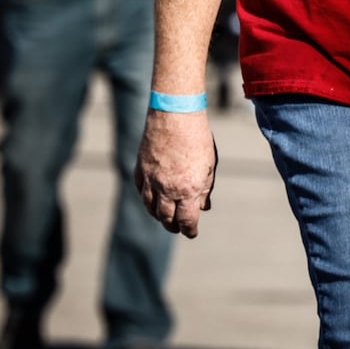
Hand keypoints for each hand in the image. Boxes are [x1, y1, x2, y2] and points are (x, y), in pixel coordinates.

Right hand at [134, 109, 216, 237]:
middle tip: (177, 228)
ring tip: (165, 217)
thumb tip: (204, 206)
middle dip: (173, 225)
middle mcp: (167, 189)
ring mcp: (151, 181)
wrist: (175, 116)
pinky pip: (141, 191)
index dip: (189, 230)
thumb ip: (205, 188)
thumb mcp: (208, 165)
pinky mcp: (140, 170)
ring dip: (158, 215)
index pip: (187, 220)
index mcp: (188, 190)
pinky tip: (151, 200)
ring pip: (151, 207)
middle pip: (166, 218)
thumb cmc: (197, 138)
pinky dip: (147, 199)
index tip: (191, 233)